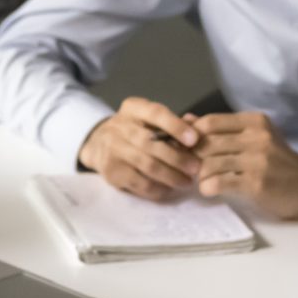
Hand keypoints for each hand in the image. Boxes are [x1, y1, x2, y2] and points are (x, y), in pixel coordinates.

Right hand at [77, 98, 200, 200]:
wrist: (98, 143)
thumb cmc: (134, 129)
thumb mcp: (148, 118)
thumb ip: (174, 122)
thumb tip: (198, 128)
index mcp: (133, 108)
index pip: (156, 114)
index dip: (176, 126)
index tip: (194, 139)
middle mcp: (119, 127)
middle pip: (152, 144)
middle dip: (178, 158)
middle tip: (196, 168)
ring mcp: (113, 150)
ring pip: (148, 166)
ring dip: (171, 176)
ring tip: (187, 182)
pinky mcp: (111, 172)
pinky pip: (140, 184)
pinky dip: (158, 189)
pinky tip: (169, 189)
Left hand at [189, 112, 297, 219]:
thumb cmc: (281, 162)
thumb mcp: (256, 138)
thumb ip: (223, 129)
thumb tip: (187, 119)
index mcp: (255, 121)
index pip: (210, 122)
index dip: (191, 136)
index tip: (187, 149)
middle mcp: (256, 136)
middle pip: (206, 143)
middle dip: (191, 157)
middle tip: (189, 168)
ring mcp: (257, 160)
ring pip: (209, 163)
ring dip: (199, 175)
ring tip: (202, 180)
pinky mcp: (256, 183)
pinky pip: (219, 182)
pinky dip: (207, 187)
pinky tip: (210, 190)